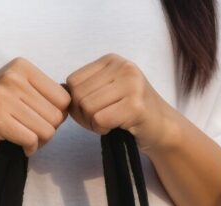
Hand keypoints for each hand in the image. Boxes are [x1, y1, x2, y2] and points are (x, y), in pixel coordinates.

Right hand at [0, 58, 70, 155]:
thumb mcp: (19, 87)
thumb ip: (43, 92)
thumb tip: (73, 104)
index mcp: (23, 67)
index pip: (63, 97)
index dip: (59, 114)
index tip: (43, 119)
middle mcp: (13, 78)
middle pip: (57, 116)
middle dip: (50, 130)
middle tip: (34, 133)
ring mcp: (3, 98)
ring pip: (47, 130)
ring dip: (41, 142)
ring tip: (28, 139)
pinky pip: (31, 140)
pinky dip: (30, 149)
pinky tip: (22, 146)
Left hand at [65, 54, 179, 151]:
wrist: (162, 128)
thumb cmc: (130, 113)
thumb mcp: (107, 91)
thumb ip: (85, 89)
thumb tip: (58, 94)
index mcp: (111, 60)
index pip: (73, 81)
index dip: (75, 103)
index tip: (91, 112)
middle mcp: (122, 67)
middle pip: (78, 95)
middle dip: (83, 116)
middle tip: (99, 122)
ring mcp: (131, 84)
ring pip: (87, 107)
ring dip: (92, 124)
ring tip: (108, 124)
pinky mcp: (135, 105)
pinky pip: (100, 119)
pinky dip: (102, 130)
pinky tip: (115, 128)